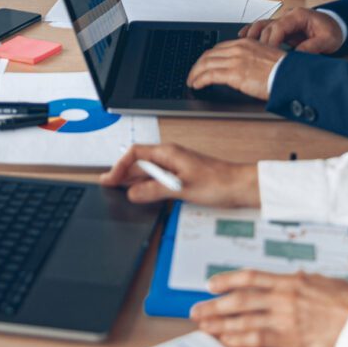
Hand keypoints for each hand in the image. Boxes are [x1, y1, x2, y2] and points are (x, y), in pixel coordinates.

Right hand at [100, 143, 258, 207]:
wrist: (239, 186)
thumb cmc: (218, 182)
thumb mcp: (183, 188)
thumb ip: (155, 190)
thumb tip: (133, 193)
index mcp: (169, 153)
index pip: (135, 153)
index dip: (120, 165)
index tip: (111, 179)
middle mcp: (170, 156)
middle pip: (139, 161)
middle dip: (122, 172)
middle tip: (108, 184)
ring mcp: (175, 165)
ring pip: (147, 169)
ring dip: (132, 178)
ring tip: (118, 188)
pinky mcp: (181, 175)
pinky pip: (157, 176)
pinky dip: (145, 184)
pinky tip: (141, 192)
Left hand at [186, 38, 284, 99]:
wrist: (290, 76)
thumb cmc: (283, 70)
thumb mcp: (265, 57)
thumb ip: (251, 58)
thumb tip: (243, 67)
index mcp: (246, 43)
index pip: (220, 48)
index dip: (208, 57)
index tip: (204, 64)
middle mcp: (238, 49)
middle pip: (209, 55)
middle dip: (198, 65)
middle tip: (194, 73)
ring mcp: (235, 60)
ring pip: (206, 64)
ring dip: (195, 73)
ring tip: (192, 81)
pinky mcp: (234, 73)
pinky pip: (209, 75)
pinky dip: (200, 80)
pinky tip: (197, 85)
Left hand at [192, 269, 347, 346]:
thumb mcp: (326, 282)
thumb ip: (306, 280)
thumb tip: (296, 276)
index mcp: (291, 281)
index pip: (251, 277)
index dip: (227, 279)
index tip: (211, 284)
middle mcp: (284, 297)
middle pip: (240, 299)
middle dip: (215, 305)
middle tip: (196, 309)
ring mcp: (285, 319)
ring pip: (243, 319)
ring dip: (220, 322)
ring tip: (203, 325)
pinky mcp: (290, 339)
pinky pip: (257, 339)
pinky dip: (239, 339)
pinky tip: (226, 340)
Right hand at [239, 8, 344, 53]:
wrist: (336, 25)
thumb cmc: (332, 31)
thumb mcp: (327, 41)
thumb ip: (312, 47)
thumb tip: (296, 57)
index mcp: (299, 16)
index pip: (279, 27)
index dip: (271, 41)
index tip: (267, 54)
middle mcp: (288, 16)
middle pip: (267, 27)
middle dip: (260, 43)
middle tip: (254, 57)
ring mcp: (283, 21)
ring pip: (261, 25)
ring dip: (251, 35)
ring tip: (240, 45)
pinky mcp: (281, 28)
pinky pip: (263, 28)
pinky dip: (252, 32)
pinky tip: (243, 37)